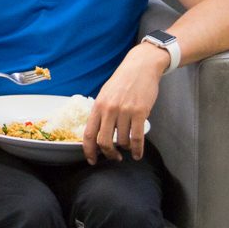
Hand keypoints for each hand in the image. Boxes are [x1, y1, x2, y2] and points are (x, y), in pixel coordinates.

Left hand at [81, 45, 163, 163]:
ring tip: (128, 148)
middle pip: (103, 141)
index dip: (89, 150)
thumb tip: (97, 133)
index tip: (92, 160)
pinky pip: (136, 138)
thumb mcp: (105, 95)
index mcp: (97, 106)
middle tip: (113, 157)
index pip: (88, 134)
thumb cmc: (122, 82)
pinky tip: (138, 154)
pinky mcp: (139, 112)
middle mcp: (109, 110)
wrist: (140, 67)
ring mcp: (124, 111)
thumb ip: (100, 112)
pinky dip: (137, 150)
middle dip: (108, 154)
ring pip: (122, 141)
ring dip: (125, 149)